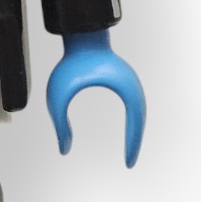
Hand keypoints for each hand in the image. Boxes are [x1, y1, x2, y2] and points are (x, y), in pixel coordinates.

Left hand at [45, 29, 145, 165]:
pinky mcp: (125, 83)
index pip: (136, 123)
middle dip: (135, 143)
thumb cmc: (71, 63)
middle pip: (140, 121)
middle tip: (130, 163)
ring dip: (135, 133)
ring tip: (130, 154)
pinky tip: (128, 135)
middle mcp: (133, 86)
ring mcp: (131, 84)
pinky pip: (133, 108)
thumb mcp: (59, 96)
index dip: (133, 144)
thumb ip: (59, 123)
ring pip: (139, 115)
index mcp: (124, 88)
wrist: (82, 38)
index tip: (129, 162)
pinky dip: (133, 124)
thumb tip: (64, 150)